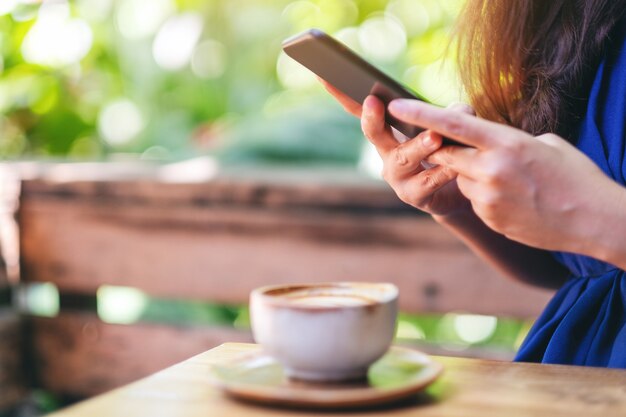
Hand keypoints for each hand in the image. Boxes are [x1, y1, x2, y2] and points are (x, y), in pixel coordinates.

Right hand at [320, 80, 471, 215]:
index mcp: (388, 131)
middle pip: (373, 133)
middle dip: (371, 118)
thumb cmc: (450, 153)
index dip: (342, 94)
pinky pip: (426, 183)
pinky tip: (453, 166)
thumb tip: (460, 111)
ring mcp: (397, 176)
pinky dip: (441, 172)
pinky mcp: (413, 196)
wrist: (461, 193)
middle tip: (373, 101)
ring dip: (417, 146)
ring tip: (433, 137)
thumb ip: (454, 115)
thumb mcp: (451, 127)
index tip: (324, 75)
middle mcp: (386, 153)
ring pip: (402, 159)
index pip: (361, 109)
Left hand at [388, 99, 620, 253]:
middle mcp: (491, 169)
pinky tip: (513, 199)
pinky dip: (485, 196)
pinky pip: (474, 201)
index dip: (420, 113)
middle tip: (459, 146)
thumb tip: (485, 141)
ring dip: (472, 176)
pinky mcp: (489, 218)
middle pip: (447, 154)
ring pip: (460, 179)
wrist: (593, 218)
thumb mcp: (545, 143)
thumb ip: (507, 140)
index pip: (451, 124)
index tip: (395, 105)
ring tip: (508, 180)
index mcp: (506, 142)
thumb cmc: (574, 175)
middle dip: (446, 149)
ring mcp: (488, 197)